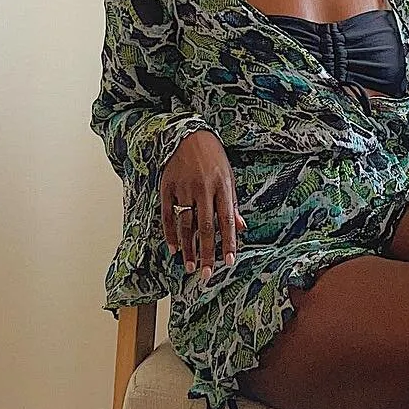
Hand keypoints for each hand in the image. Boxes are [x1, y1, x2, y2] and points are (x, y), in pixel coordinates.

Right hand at [159, 129, 245, 278]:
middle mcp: (203, 188)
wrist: (188, 134)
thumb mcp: (228, 176)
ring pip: (186, 224)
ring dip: (188, 248)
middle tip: (207, 274)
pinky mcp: (167, 187)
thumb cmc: (212, 157)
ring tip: (191, 266)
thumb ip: (232, 204)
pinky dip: (170, 233)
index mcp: (222, 186)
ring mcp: (183, 188)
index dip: (228, 242)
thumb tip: (241, 227)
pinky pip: (167, 215)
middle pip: (206, 226)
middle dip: (207, 252)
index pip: (227, 220)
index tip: (229, 262)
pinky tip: (173, 249)